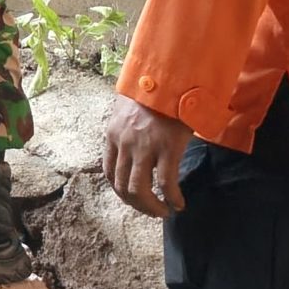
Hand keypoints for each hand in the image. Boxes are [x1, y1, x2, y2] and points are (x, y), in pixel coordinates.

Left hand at [103, 94, 191, 217]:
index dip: (121, 190)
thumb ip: (127, 129)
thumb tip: (133, 144)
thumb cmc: (155, 92)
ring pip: (140, 190)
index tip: (134, 198)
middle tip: (152, 210)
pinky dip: (172, 198)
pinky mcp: (167, 149)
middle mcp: (125, 143)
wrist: (171, 77)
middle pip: (122, 186)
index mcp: (113, 135)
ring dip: (151, 207)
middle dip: (137, 204)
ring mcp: (144, 147)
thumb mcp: (130, 110)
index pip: (110, 172)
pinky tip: (179, 203)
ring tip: (164, 211)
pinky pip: (166, 183)